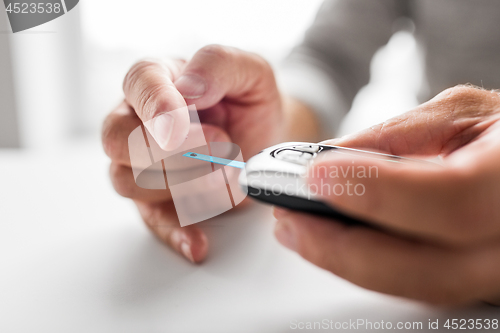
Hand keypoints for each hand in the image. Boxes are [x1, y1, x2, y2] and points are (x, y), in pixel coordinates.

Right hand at [102, 45, 318, 262]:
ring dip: (184, 186)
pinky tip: (198, 242)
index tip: (180, 124)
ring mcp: (143, 166)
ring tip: (229, 176)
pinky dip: (176, 233)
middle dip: (171, 152)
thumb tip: (187, 86)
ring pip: (130, 183)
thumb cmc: (251, 105)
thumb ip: (218, 65)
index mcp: (158, 81)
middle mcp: (139, 123)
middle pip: (118, 140)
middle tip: (220, 147)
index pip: (137, 84)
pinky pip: (153, 222)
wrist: (266, 140)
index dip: (155, 106)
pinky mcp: (157, 202)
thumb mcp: (250, 72)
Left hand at [273, 86, 499, 303]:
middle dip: (341, 249)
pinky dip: (370, 265)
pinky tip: (337, 242)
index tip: (317, 174)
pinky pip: (418, 283)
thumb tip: (333, 157)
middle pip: (425, 271)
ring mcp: (497, 271)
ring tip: (299, 230)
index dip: (378, 192)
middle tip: (289, 219)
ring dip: (347, 262)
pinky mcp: (476, 281)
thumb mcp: (463, 114)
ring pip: (417, 287)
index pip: (451, 201)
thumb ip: (398, 135)